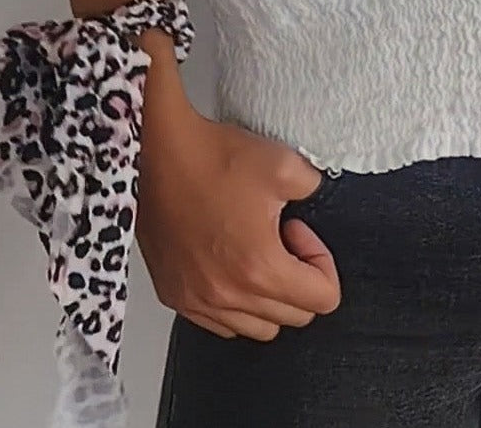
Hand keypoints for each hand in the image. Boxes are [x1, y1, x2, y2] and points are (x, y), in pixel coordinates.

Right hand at [135, 94, 341, 341]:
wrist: (157, 153)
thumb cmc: (209, 159)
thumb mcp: (283, 164)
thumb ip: (314, 188)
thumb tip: (318, 198)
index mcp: (259, 269)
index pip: (323, 299)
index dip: (323, 262)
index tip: (302, 233)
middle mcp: (227, 295)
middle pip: (293, 317)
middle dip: (299, 277)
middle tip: (284, 237)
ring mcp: (197, 299)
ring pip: (256, 327)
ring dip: (269, 296)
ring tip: (258, 251)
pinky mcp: (175, 294)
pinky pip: (219, 323)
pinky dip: (234, 304)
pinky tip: (230, 262)